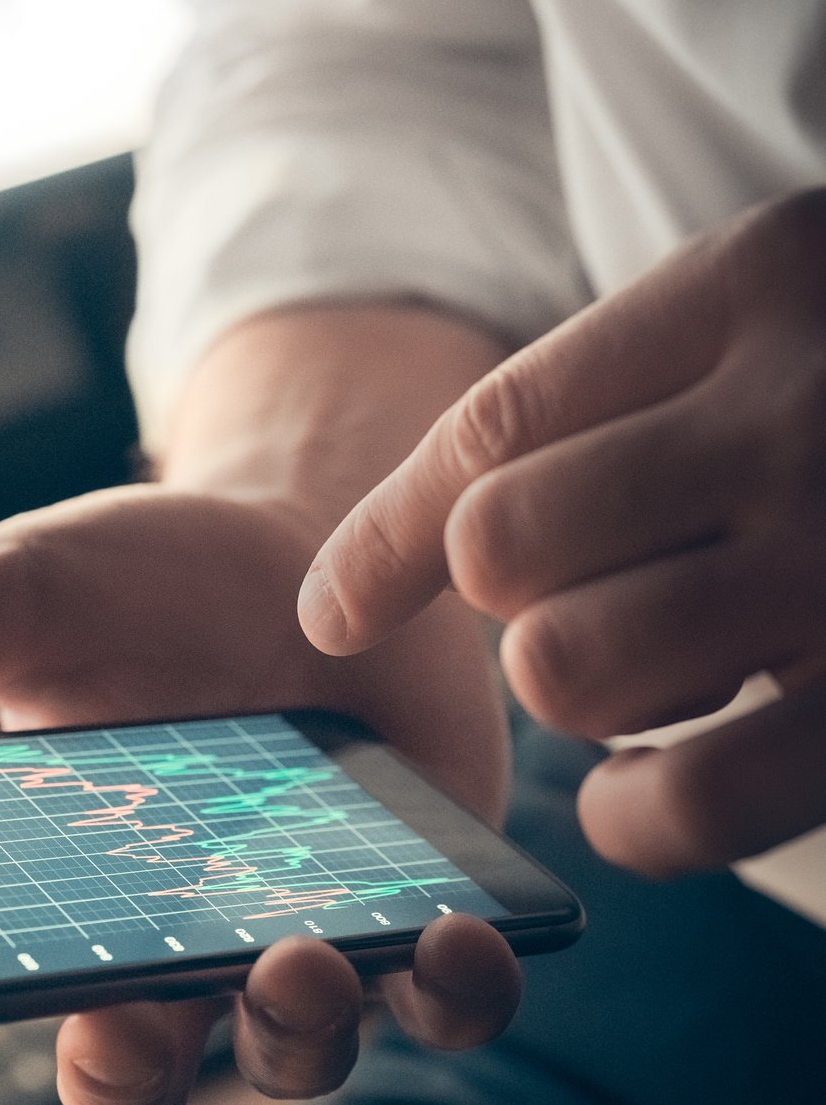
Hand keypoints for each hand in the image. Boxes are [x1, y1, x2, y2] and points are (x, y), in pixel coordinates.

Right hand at [0, 485, 521, 1104]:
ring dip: (304, 1031)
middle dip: (145, 1080)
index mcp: (70, 895)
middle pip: (158, 1084)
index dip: (41, 1049)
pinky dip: (463, 989)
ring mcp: (308, 920)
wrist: (301, 519)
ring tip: (304, 949)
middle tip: (143, 1009)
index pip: (47, 1026)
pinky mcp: (426, 896)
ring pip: (307, 1051)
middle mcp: (184, 936)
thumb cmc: (130, 574)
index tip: (53, 1008)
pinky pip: (454, 995)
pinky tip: (455, 930)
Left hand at [302, 188, 825, 875]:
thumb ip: (619, 395)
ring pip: (572, 669)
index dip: (382, 536)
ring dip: (580, 696)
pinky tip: (651, 788)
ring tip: (661, 672)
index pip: (491, 426)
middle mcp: (805, 416)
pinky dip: (635, 815)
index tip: (327, 611)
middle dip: (511, 609)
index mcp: (757, 289)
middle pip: (506, 553)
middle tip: (591, 608)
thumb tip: (380, 574)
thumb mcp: (788, 304)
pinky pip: (689, 800)